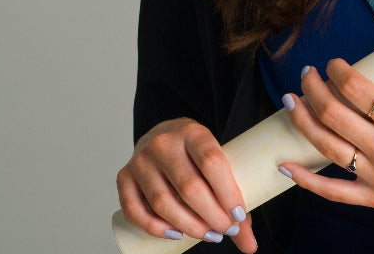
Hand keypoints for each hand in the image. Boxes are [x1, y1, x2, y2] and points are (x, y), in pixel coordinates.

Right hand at [116, 117, 257, 250]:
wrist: (161, 134)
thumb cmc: (194, 152)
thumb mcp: (215, 158)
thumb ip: (233, 196)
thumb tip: (250, 245)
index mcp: (192, 131)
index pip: (212, 161)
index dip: (227, 192)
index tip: (239, 215)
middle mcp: (163, 143)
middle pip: (189, 186)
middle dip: (211, 215)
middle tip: (225, 230)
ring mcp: (140, 160)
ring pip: (163, 202)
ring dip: (188, 226)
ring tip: (208, 235)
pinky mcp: (123, 177)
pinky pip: (136, 211)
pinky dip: (156, 228)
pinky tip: (176, 234)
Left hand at [278, 59, 373, 227]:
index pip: (358, 89)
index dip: (338, 71)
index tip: (333, 61)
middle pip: (334, 115)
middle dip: (313, 88)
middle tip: (307, 73)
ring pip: (327, 147)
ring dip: (303, 121)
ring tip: (291, 100)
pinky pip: (333, 192)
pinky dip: (306, 180)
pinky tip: (286, 165)